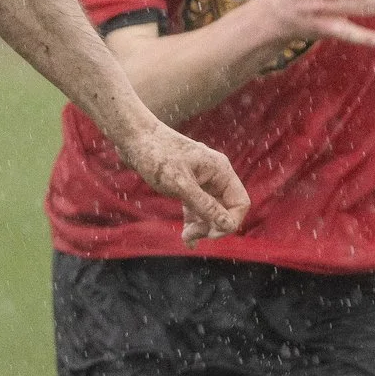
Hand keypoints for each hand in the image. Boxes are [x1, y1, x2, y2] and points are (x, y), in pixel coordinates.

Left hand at [119, 121, 248, 244]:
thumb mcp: (181, 184)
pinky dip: (192, 221)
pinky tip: (187, 238)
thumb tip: (227, 225)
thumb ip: (205, 205)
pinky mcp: (186, 184)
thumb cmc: (157, 156)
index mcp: (220, 171)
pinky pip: (196, 207)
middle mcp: (214, 175)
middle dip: (212, 226)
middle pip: (225, 209)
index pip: (240, 203)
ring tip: (186, 238)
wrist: (134, 138)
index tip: (210, 234)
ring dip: (201, 226)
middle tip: (191, 235)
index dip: (229, 222)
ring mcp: (201, 180)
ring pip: (210, 210)